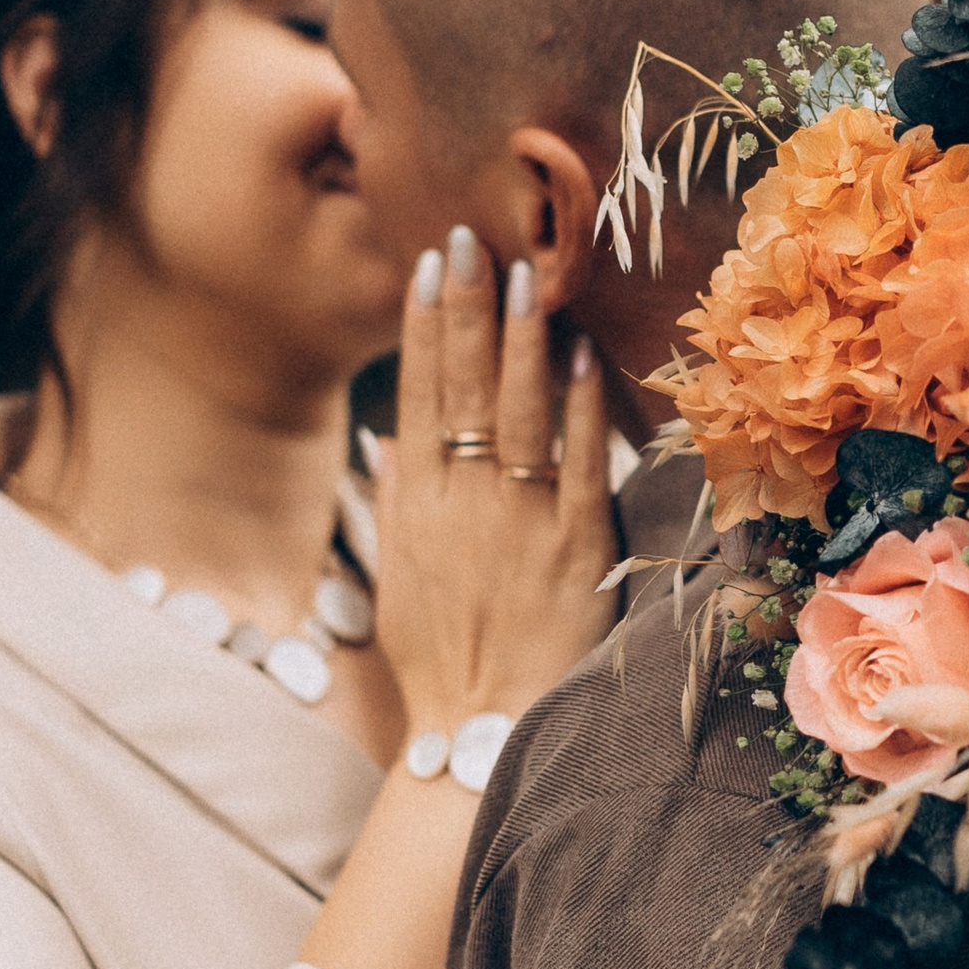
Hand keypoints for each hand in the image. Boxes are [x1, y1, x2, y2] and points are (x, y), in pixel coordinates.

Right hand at [374, 228, 619, 738]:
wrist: (479, 730)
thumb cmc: (437, 660)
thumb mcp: (396, 580)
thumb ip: (396, 503)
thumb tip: (387, 442)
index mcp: (418, 503)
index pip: (417, 391)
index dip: (423, 325)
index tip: (429, 265)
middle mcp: (465, 500)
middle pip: (462, 384)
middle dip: (468, 306)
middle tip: (472, 238)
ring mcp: (521, 519)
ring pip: (518, 410)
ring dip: (521, 338)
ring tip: (526, 274)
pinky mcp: (576, 547)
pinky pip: (581, 463)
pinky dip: (581, 408)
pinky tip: (582, 355)